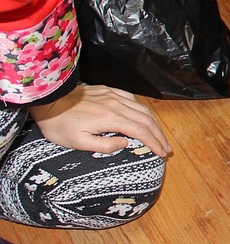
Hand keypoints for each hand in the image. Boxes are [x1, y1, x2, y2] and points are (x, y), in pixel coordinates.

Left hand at [29, 84, 171, 156]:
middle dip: (159, 135)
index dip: (154, 143)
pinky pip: (132, 99)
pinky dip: (142, 109)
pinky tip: (143, 116)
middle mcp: (117, 105)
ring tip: (159, 135)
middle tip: (166, 148)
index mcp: (111, 119)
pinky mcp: (108, 91)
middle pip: (147, 120)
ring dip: (154, 123)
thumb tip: (125, 143)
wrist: (48, 100)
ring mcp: (114, 96)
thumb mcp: (77, 142)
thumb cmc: (59, 124)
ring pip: (142, 109)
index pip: (141, 132)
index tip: (161, 153)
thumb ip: (103, 146)